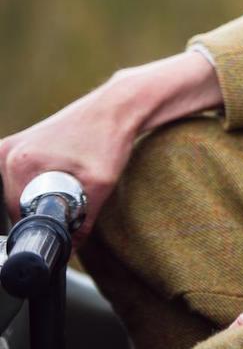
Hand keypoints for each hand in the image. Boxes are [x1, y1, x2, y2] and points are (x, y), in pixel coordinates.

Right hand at [0, 51, 220, 242]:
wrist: (118, 105)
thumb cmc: (109, 138)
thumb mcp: (100, 184)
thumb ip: (82, 223)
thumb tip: (68, 251)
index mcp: (19, 161)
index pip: (17, 213)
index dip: (41, 225)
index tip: (62, 225)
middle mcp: (9, 152)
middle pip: (16, 202)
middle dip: (42, 210)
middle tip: (74, 200)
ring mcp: (13, 145)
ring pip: (19, 190)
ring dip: (42, 195)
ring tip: (73, 182)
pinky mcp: (22, 143)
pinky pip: (23, 176)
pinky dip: (40, 182)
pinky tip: (64, 173)